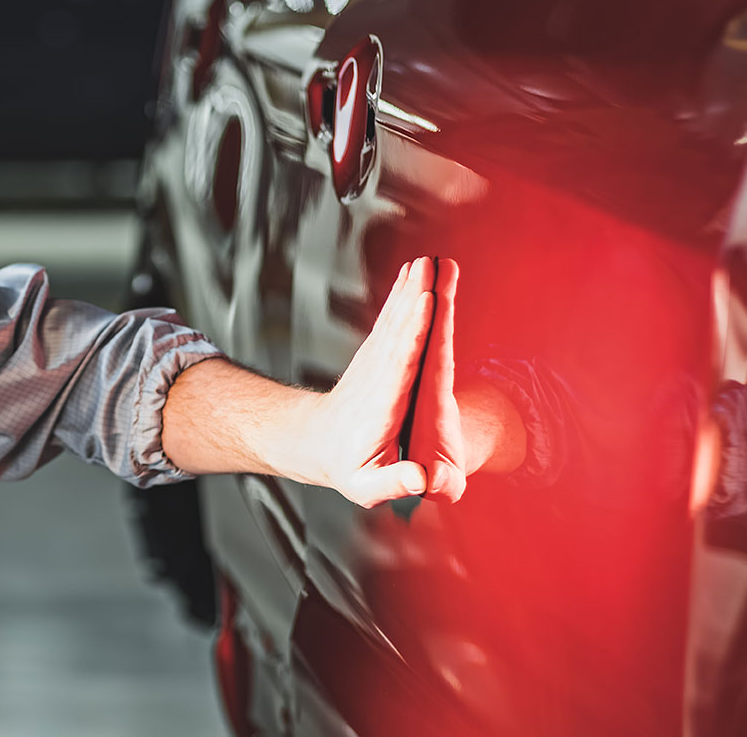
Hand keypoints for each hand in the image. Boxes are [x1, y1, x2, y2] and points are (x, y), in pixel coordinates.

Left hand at [313, 256, 458, 507]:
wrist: (316, 443)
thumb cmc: (347, 468)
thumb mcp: (366, 487)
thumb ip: (393, 483)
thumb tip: (422, 480)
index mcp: (382, 405)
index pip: (400, 365)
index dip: (412, 334)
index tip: (424, 304)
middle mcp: (379, 377)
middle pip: (400, 333)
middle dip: (415, 299)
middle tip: (430, 267)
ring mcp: (376, 364)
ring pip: (396, 321)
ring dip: (411, 290)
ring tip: (426, 261)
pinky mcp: (379, 357)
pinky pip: (394, 322)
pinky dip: (404, 297)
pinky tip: (414, 274)